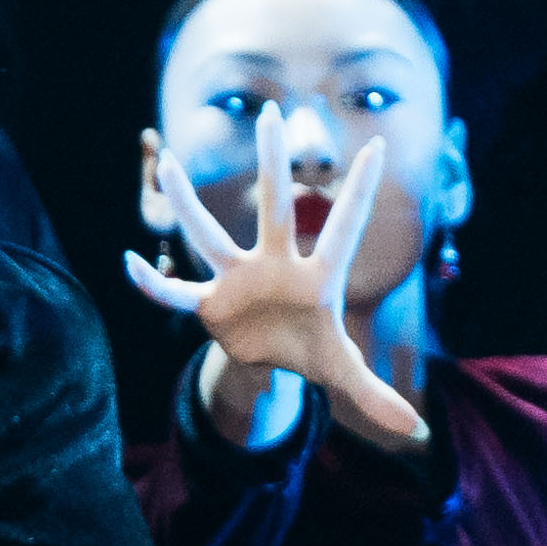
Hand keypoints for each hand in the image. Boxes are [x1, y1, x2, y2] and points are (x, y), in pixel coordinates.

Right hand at [124, 153, 423, 454]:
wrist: (272, 360)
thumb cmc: (311, 350)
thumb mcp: (343, 373)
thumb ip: (374, 394)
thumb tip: (416, 430)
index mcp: (318, 277)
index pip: (344, 228)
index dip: (360, 192)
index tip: (376, 146)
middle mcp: (276, 265)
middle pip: (275, 208)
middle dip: (273, 164)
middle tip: (272, 114)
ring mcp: (239, 279)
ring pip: (209, 237)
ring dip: (187, 204)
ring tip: (166, 161)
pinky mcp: (210, 303)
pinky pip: (176, 293)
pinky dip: (153, 284)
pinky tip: (130, 263)